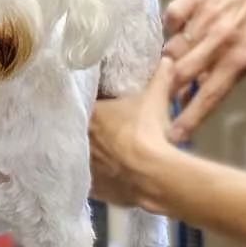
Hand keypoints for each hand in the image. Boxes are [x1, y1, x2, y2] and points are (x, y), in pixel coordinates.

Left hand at [89, 58, 179, 211]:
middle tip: (107, 129)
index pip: (83, 104)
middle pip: (80, 130)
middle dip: (91, 129)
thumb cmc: (147, 131)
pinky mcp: (91, 187)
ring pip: (83, 155)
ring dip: (93, 153)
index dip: (92, 104)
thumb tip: (167, 59)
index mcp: (89, 114)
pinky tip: (111, 174)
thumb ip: (159, 77)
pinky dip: (99, 176)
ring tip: (109, 152)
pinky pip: (91, 179)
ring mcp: (83, 165)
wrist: (151, 175)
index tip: (102, 105)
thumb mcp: (155, 99)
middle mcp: (78, 139)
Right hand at [162, 0, 245, 140]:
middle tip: (158, 96)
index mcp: (239, 60)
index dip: (190, 117)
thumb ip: (223, 76)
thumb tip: (192, 98)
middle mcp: (222, 41)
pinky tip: (179, 30)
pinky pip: (171, 19)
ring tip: (169, 61)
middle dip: (167, 89)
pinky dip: (171, 27)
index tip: (174, 135)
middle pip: (182, 73)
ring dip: (168, 59)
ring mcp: (206, 18)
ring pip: (173, 48)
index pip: (210, 96)